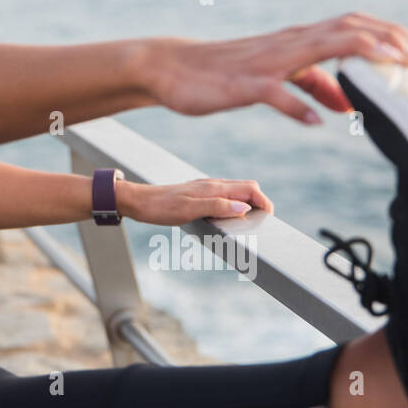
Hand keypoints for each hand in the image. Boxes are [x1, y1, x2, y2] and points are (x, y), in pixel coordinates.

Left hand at [119, 177, 273, 225]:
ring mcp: (205, 189)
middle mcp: (212, 185)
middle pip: (246, 189)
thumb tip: (244, 208)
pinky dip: (233, 206)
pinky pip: (223, 197)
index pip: (249, 189)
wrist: (138, 202)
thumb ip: (217, 207)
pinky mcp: (198, 195)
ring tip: (249, 222)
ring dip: (247, 204)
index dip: (264, 201)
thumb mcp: (190, 210)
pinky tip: (228, 218)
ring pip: (235, 193)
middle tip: (262, 222)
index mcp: (214, 187)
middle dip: (259, 202)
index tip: (269, 218)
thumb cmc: (161, 207)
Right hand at [142, 11, 407, 124]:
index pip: (353, 26)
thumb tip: (350, 104)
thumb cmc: (228, 72)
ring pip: (318, 50)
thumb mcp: (279, 78)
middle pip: (347, 30)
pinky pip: (273, 93)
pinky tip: (317, 121)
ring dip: (358, 58)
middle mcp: (288, 44)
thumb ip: (314, 86)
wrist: (173, 67)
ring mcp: (266, 63)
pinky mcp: (242, 86)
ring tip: (391, 72)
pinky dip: (296, 105)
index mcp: (298, 40)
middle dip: (389, 41)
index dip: (391, 35)